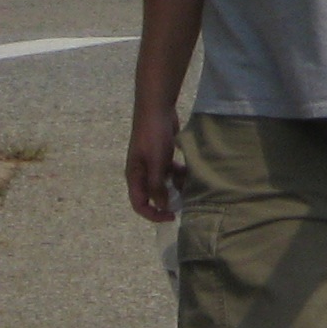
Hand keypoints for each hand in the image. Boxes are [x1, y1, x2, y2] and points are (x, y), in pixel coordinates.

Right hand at [126, 102, 179, 221]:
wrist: (156, 110)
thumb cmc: (153, 137)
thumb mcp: (156, 163)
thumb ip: (157, 184)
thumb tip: (162, 205)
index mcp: (134, 177)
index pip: (140, 204)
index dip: (154, 214)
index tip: (171, 217)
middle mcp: (141, 174)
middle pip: (152, 195)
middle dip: (167, 201)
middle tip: (185, 203)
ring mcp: (151, 164)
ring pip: (164, 183)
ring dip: (176, 186)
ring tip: (191, 185)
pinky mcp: (162, 155)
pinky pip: (170, 171)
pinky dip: (179, 173)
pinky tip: (191, 171)